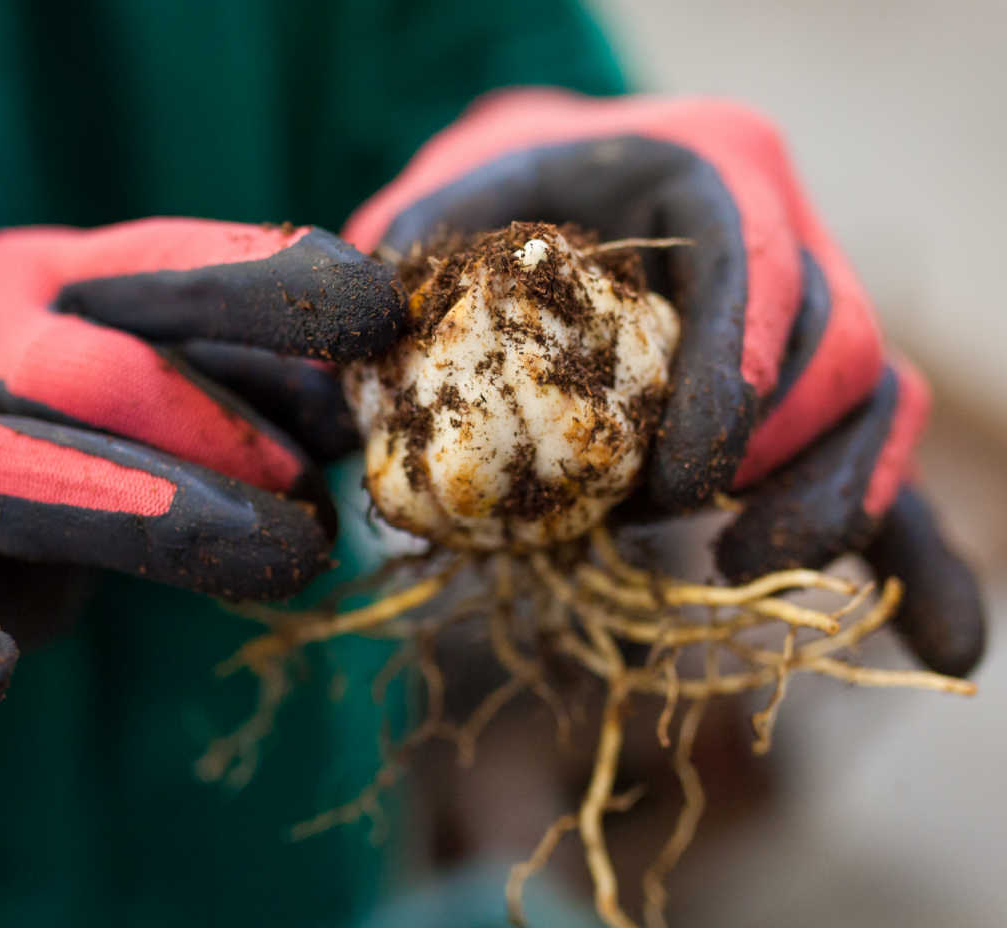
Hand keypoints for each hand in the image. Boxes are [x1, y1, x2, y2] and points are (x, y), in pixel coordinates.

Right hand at [0, 218, 403, 716]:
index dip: (273, 287)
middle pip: (94, 371)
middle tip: (314, 494)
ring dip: (154, 517)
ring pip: (11, 463)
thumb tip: (359, 410)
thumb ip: (264, 383)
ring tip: (288, 560)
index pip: (169, 267)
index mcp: (65, 279)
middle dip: (215, 429)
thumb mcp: (188, 380)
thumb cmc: (104, 422)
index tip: (381, 316)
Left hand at [344, 90, 982, 675]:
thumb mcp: (444, 208)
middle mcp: (788, 235)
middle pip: (839, 351)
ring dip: (833, 511)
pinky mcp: (813, 396)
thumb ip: (406, 264)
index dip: (736, 380)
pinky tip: (945, 647)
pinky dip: (921, 558)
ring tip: (747, 576)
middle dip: (766, 455)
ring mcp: (810, 318)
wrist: (560, 189)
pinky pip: (888, 469)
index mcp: (710, 169)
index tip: (683, 483)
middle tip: (673, 522)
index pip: (760, 269)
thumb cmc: (498, 201)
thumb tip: (363, 361)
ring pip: (877, 411)